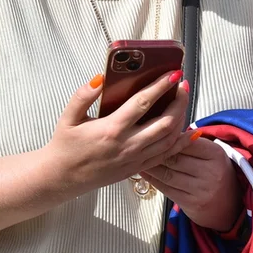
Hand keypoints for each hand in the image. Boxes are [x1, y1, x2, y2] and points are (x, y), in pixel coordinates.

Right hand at [43, 71, 190, 194]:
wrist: (62, 178)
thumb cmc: (65, 146)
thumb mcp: (68, 117)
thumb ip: (83, 96)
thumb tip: (100, 78)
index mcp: (112, 129)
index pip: (143, 103)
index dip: (161, 87)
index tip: (173, 74)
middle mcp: (128, 145)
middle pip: (165, 121)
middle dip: (179, 100)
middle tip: (183, 85)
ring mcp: (135, 159)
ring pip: (169, 138)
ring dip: (181, 117)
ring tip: (183, 100)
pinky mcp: (138, 168)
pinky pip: (166, 155)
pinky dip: (181, 142)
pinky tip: (190, 132)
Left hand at [141, 134, 243, 230]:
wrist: (230, 206)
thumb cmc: (217, 175)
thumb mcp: (213, 155)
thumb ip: (192, 144)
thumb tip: (166, 132)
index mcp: (216, 154)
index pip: (187, 142)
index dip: (169, 138)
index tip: (156, 133)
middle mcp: (210, 172)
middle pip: (175, 158)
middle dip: (155, 152)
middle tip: (140, 145)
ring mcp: (200, 190)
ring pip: (167, 174)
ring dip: (150, 166)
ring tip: (137, 157)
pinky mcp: (190, 203)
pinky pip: (166, 188)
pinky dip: (152, 179)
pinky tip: (144, 172)